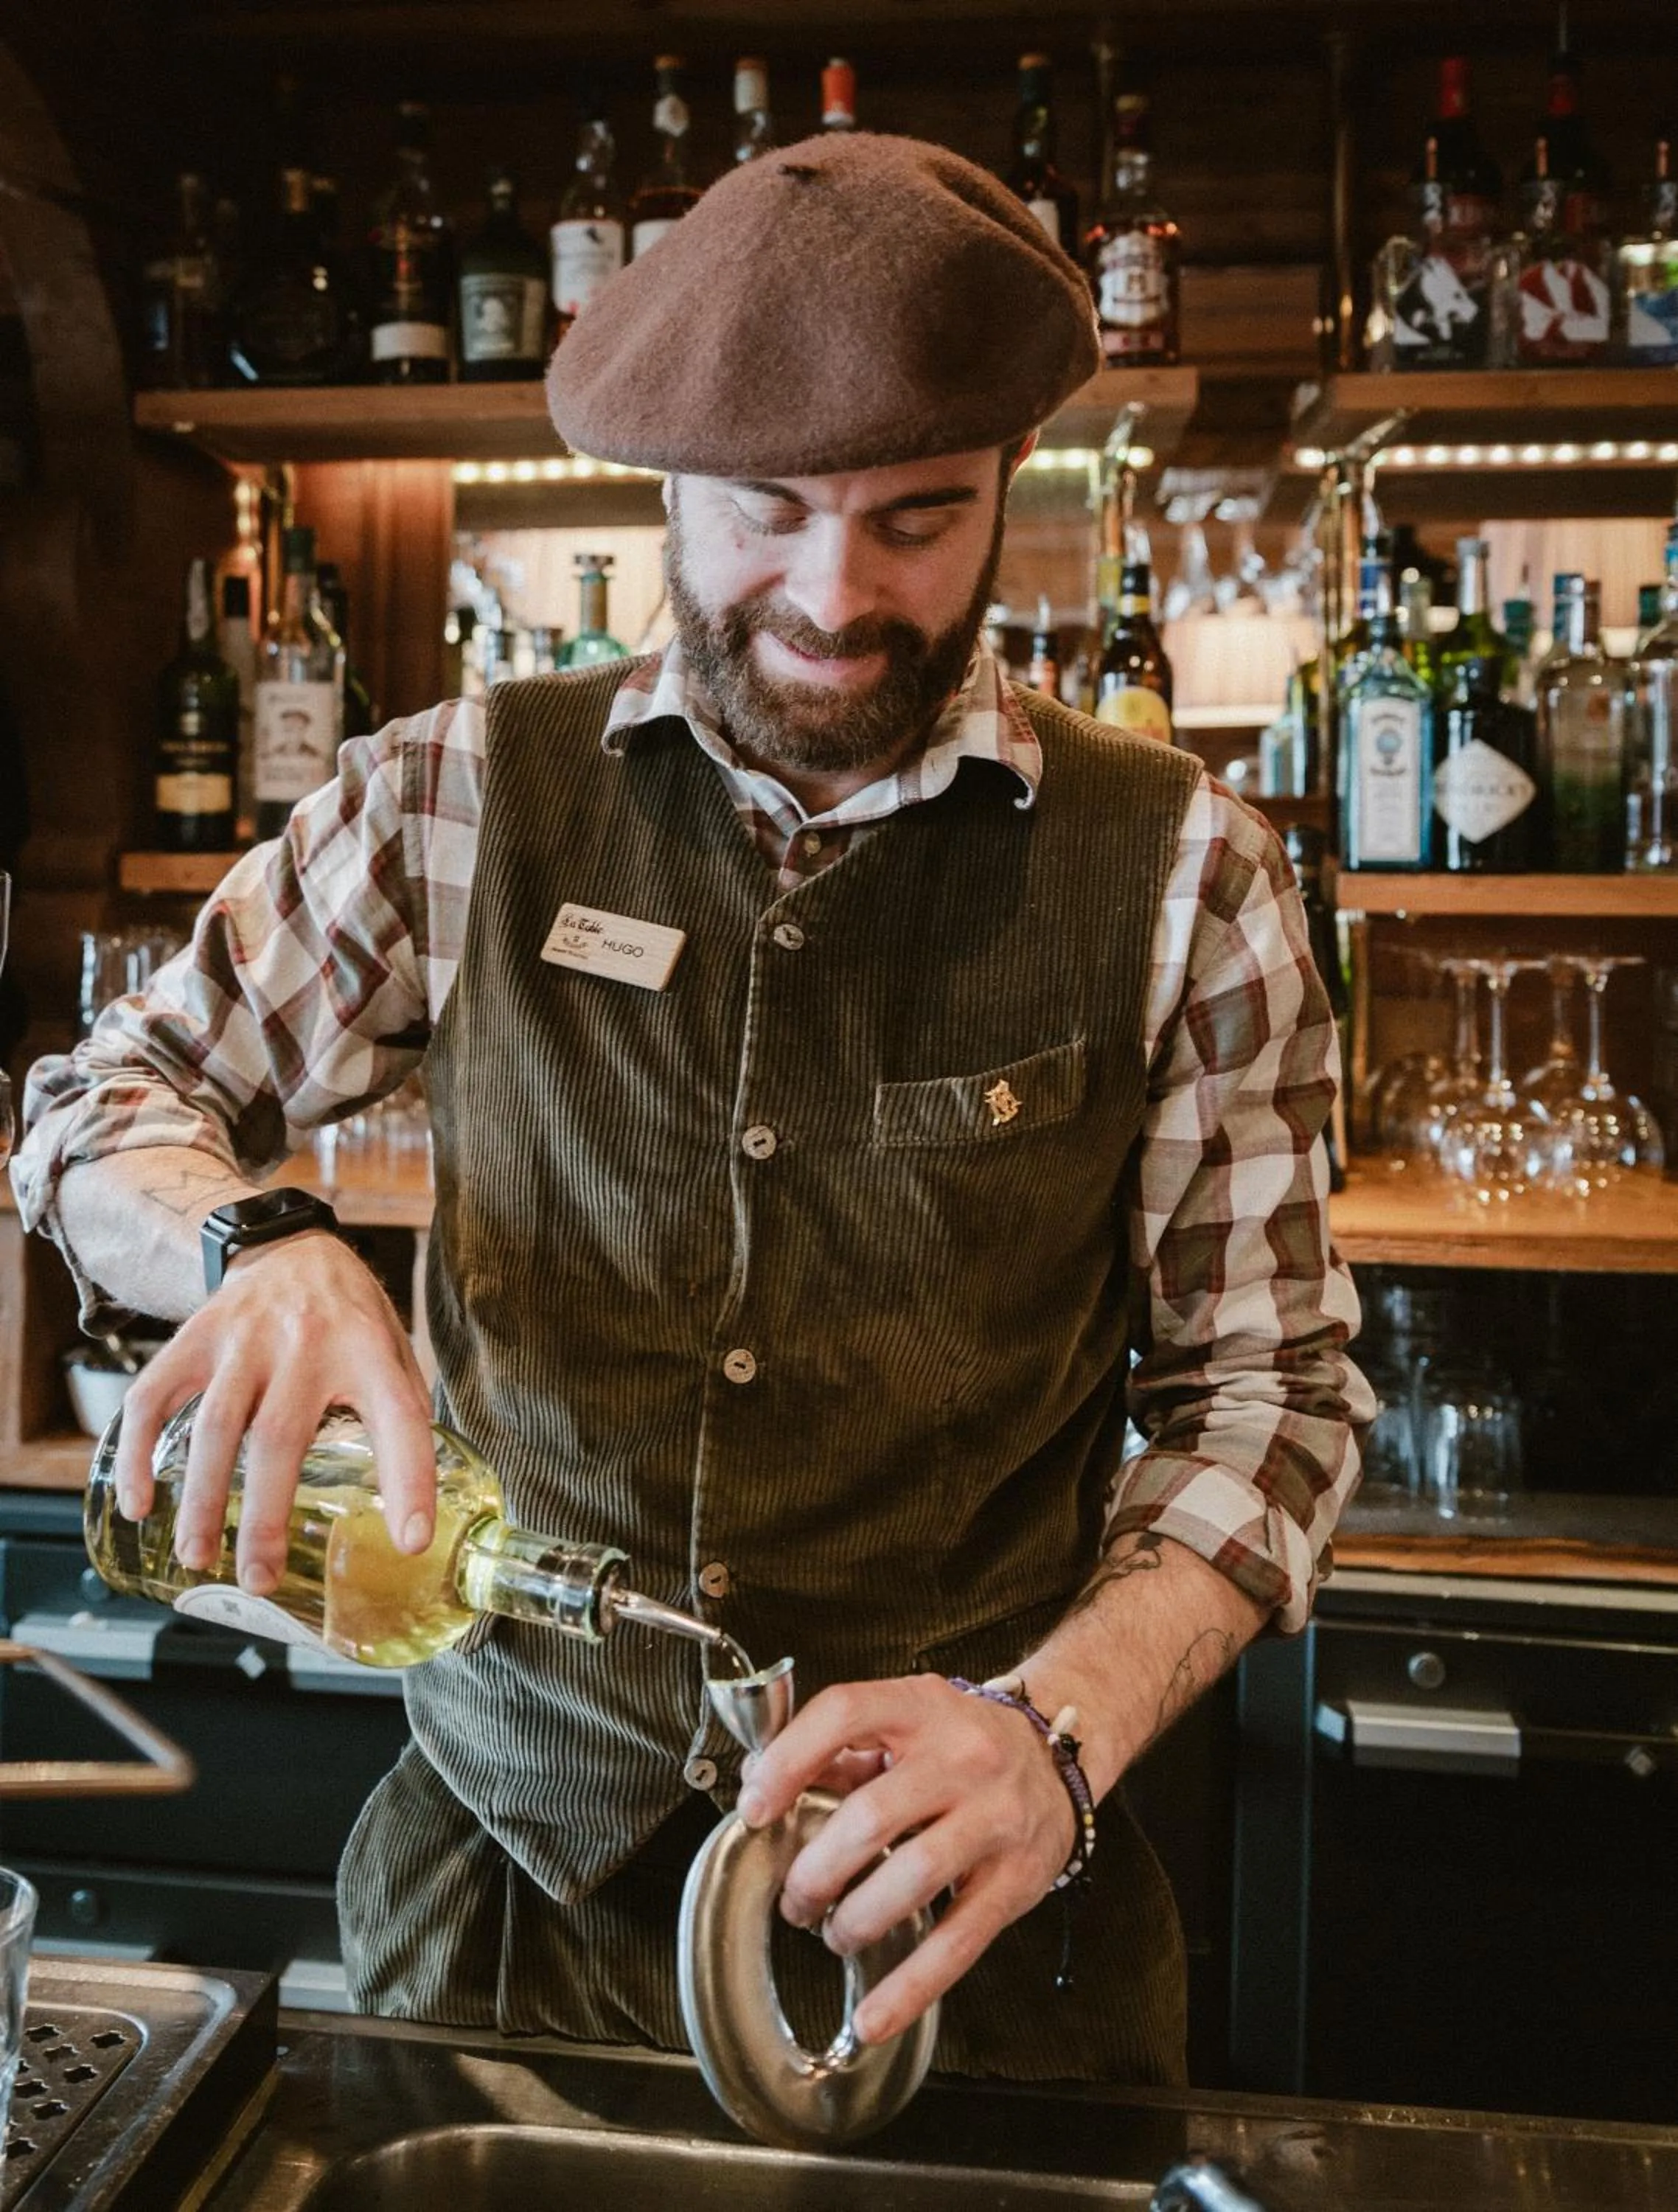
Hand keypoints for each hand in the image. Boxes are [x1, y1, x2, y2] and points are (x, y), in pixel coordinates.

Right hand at [113, 1229, 436, 1594]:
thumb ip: (403, 1408)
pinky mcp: (195, 1336)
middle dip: (265, 1517)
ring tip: (198, 1557)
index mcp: (368, 1349)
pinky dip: (138, 1452)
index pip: (399, 1418)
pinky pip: (154, 1397)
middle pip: (279, 1438)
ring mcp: (243, 1338)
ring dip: (202, 1500)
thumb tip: (419, 1494)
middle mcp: (305, 1342)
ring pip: (215, 1427)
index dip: (409, 1481)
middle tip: (259, 1579)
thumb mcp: (394, 1345)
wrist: (287, 1244)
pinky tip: (139, 1503)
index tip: (411, 1541)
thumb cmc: (348, 1314)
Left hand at [734, 1674, 1075, 2046]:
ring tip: (835, 1933)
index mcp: (922, 1706)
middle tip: (796, 1898)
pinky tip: (872, 2018)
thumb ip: (837, 1751)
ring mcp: (995, 1818)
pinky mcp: (1016, 1880)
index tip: (755, 1807)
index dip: (790, 1761)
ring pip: (911, 1879)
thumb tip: (759, 1777)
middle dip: (816, 1870)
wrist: (1056, 1757)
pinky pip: (957, 1942)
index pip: (845, 1714)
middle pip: (871, 1816)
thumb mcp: (905, 1722)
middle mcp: (963, 1756)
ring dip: (854, 1920)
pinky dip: (909, 1988)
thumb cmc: (964, 1741)